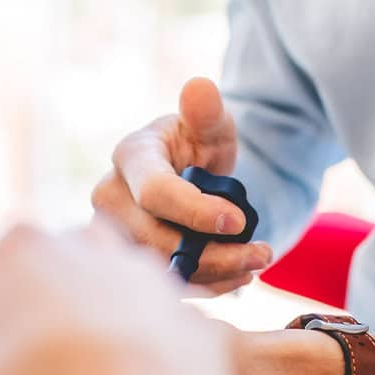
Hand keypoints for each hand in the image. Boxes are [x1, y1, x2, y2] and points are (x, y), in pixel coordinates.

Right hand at [91, 76, 272, 292]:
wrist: (191, 176)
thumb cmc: (199, 144)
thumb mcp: (210, 125)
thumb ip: (207, 111)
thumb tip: (199, 88)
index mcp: (130, 157)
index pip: (154, 192)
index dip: (196, 211)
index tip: (240, 220)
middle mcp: (111, 198)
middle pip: (156, 240)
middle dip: (215, 253)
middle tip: (263, 252)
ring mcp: (115, 235)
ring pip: (162, 268)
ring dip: (215, 273)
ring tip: (257, 262)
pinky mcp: (131, 263)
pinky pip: (168, 286)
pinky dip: (207, 286)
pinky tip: (239, 276)